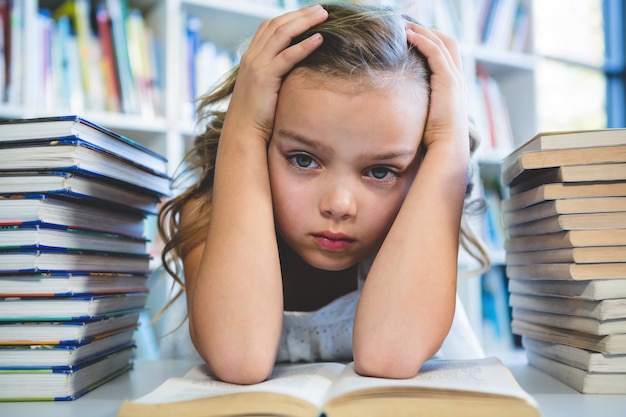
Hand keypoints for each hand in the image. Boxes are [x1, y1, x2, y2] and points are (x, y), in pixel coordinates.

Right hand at [224, 5, 327, 143]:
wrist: (242, 133)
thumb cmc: (257, 116)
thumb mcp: (266, 89)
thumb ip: (276, 75)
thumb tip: (296, 71)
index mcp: (251, 57)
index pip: (270, 26)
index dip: (290, 17)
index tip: (310, 13)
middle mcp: (252, 57)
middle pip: (277, 24)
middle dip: (300, 14)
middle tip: (322, 9)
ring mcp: (256, 65)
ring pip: (282, 34)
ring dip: (305, 22)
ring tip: (324, 16)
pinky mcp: (264, 78)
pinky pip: (287, 56)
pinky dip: (304, 46)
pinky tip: (320, 39)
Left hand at [405, 23, 468, 155]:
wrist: (448, 148)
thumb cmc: (436, 140)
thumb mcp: (428, 118)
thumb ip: (421, 107)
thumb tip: (403, 109)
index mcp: (455, 86)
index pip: (447, 53)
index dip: (431, 41)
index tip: (412, 36)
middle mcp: (458, 78)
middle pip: (448, 42)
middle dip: (428, 30)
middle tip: (406, 25)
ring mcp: (455, 78)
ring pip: (441, 43)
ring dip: (421, 31)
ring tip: (402, 25)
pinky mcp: (448, 81)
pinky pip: (435, 52)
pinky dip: (422, 40)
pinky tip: (407, 35)